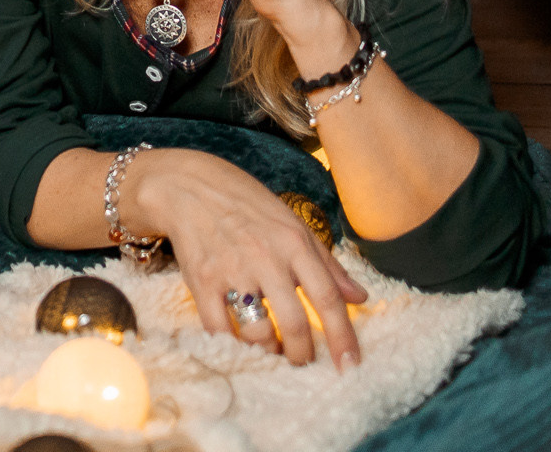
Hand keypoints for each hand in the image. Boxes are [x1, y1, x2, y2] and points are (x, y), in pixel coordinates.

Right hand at [136, 149, 366, 367]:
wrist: (189, 186)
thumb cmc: (248, 206)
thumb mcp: (294, 225)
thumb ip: (328, 265)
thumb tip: (361, 297)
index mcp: (294, 243)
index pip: (327, 298)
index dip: (343, 337)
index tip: (351, 366)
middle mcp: (266, 258)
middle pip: (295, 323)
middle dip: (303, 354)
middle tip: (304, 362)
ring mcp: (232, 270)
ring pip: (258, 332)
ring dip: (270, 351)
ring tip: (272, 349)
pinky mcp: (202, 280)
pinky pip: (219, 328)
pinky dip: (232, 344)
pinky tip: (240, 342)